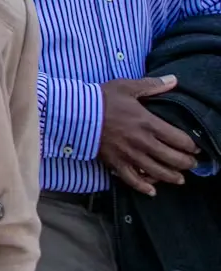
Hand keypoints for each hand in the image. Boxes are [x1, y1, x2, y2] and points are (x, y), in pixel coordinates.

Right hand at [99, 76, 199, 194]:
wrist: (75, 112)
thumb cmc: (102, 98)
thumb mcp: (127, 87)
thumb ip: (152, 85)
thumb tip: (174, 79)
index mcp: (148, 123)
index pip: (179, 140)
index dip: (191, 146)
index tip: (195, 148)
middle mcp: (142, 142)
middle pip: (173, 159)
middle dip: (187, 164)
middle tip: (191, 164)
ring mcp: (129, 155)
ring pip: (157, 172)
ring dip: (172, 177)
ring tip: (179, 179)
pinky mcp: (115, 163)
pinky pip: (133, 180)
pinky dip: (144, 187)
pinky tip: (152, 191)